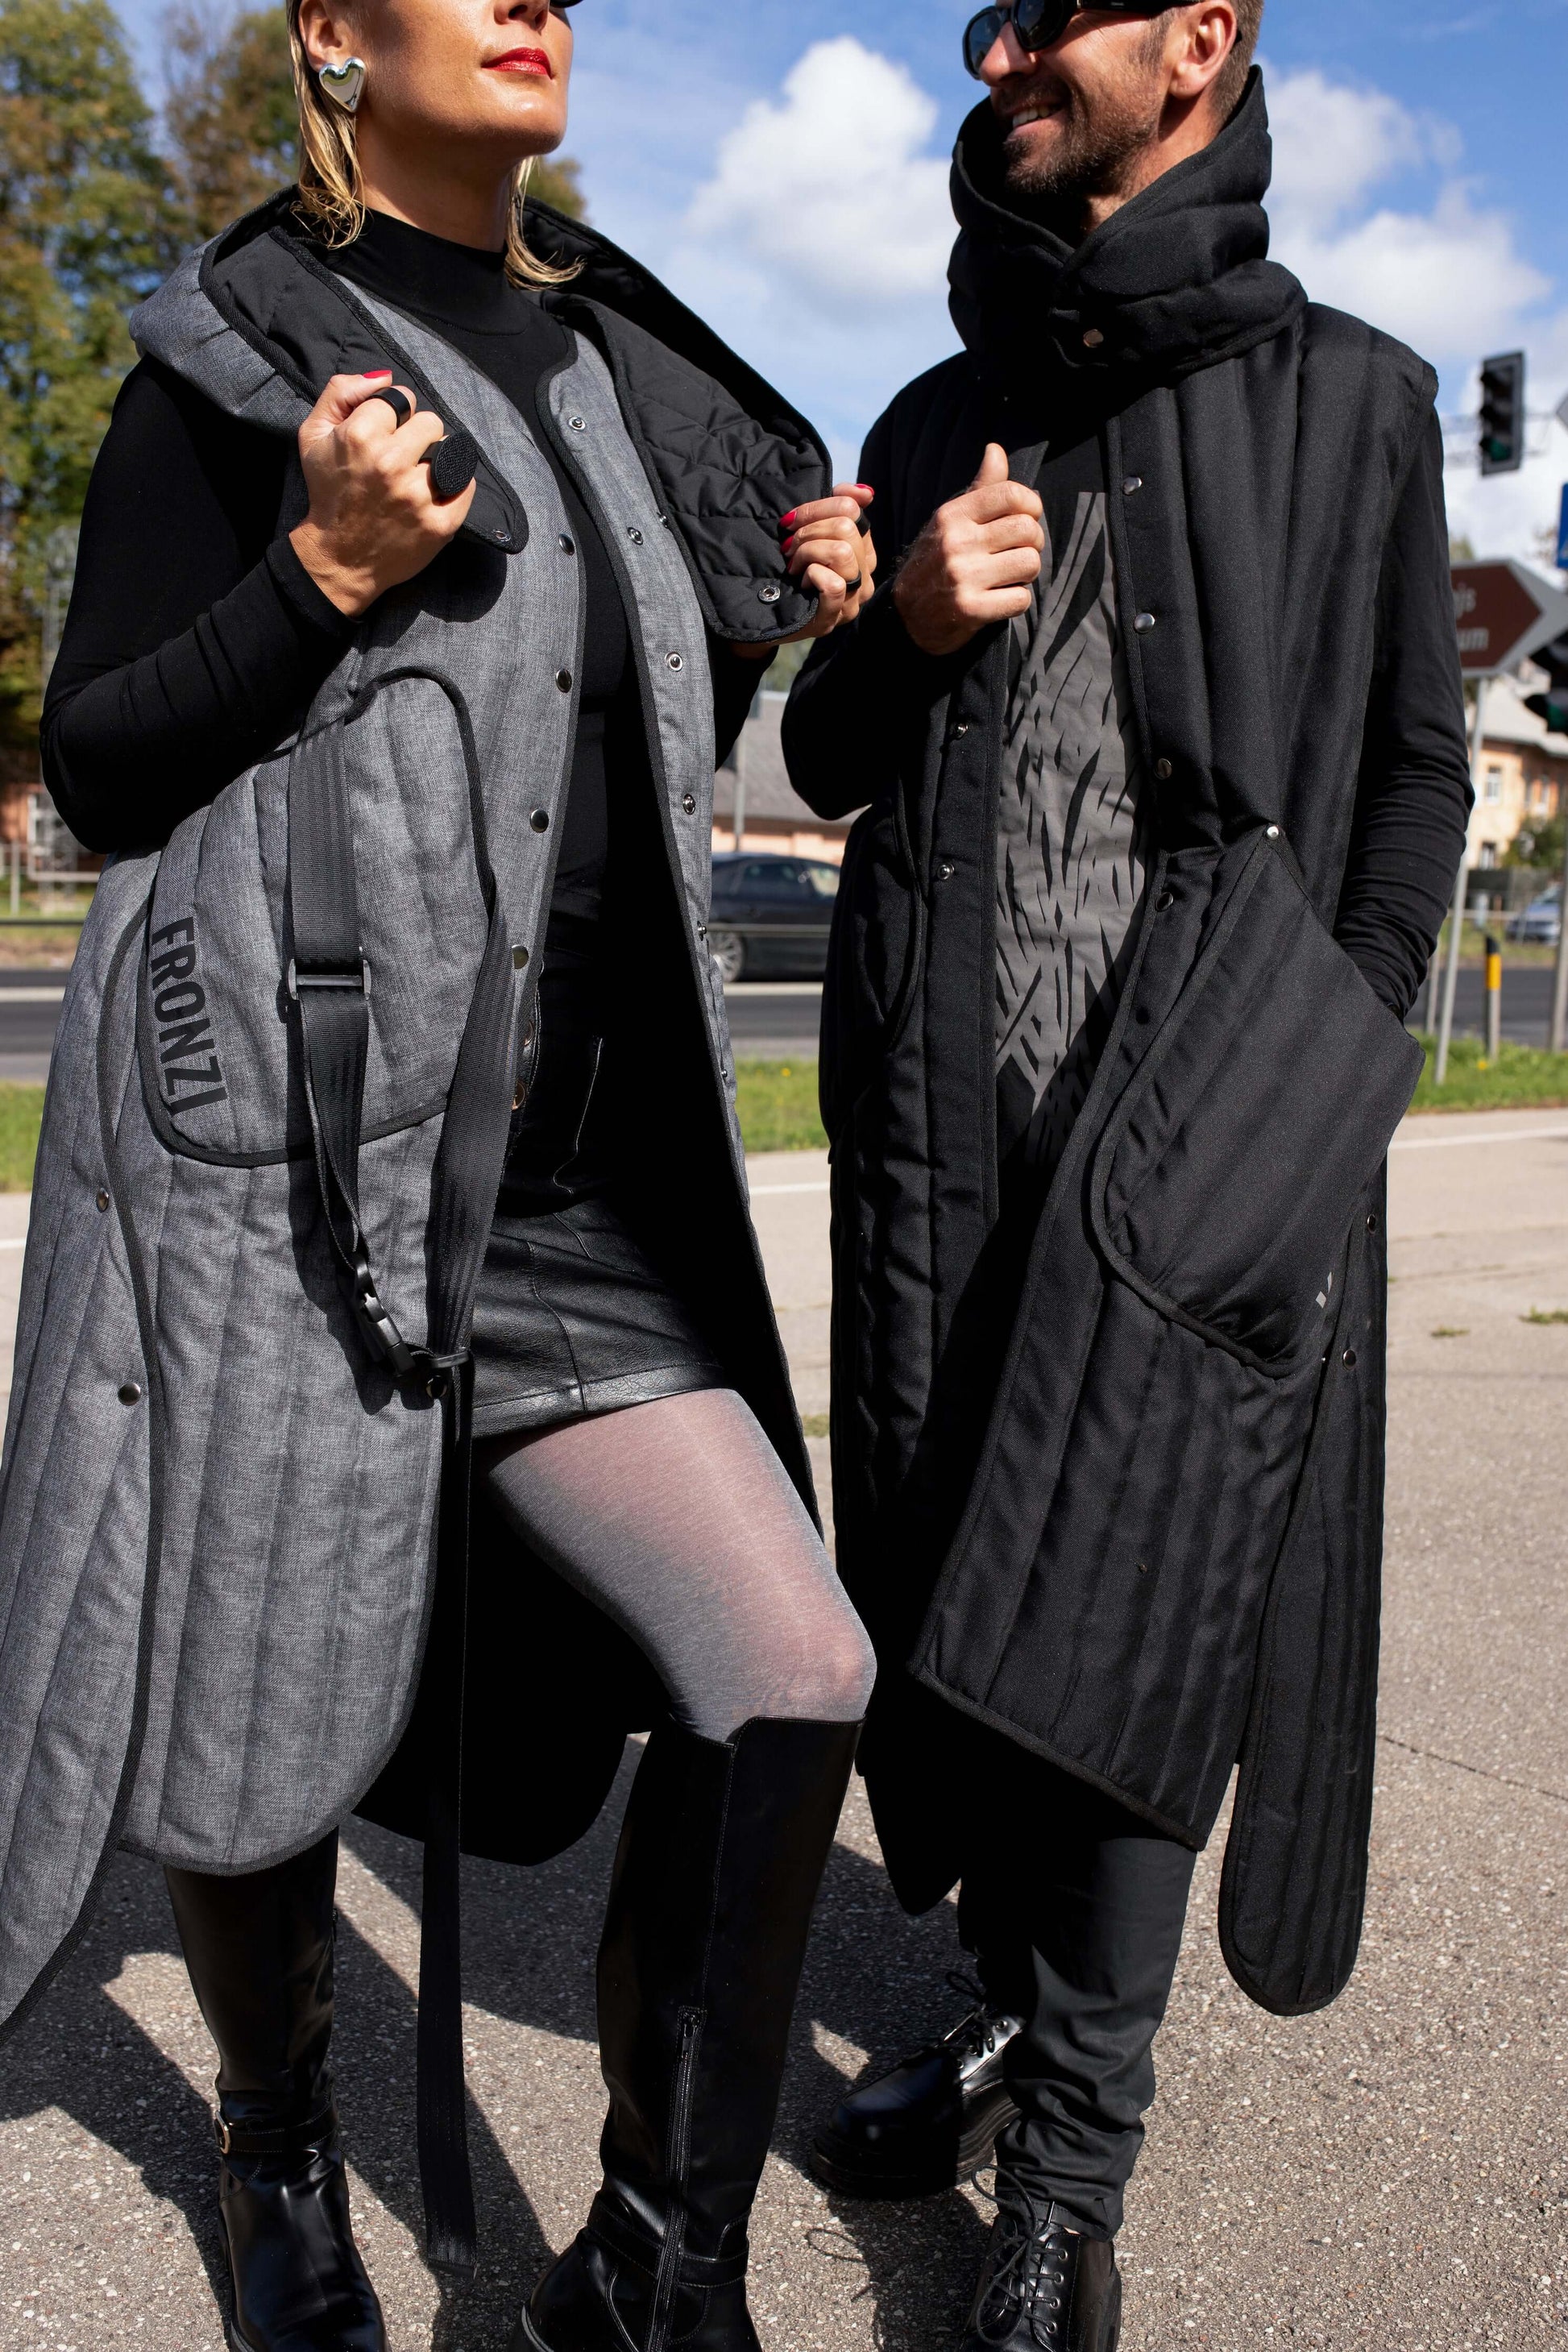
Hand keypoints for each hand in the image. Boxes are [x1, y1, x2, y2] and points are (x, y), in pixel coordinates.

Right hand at [289, 371, 476, 617]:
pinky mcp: (440, 524)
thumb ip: (341, 392)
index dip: (394, 414)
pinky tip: (434, 494)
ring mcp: (418, 496)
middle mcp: (391, 464)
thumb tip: (385, 376)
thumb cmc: (328, 492)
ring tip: (416, 478)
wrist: (339, 558)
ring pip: (450, 453)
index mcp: (361, 437)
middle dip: (418, 435)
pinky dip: (455, 487)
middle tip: (402, 457)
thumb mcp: (313, 434)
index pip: (401, 397)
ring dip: (435, 462)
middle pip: (431, 422)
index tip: (385, 433)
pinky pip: (466, 486)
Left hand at [732, 483, 878, 658]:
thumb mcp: (811, 532)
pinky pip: (834, 585)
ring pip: (843, 553)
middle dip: (808, 531)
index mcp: (863, 551)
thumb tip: (864, 492)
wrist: (763, 612)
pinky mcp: (831, 619)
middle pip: (846, 528)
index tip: (790, 522)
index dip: (816, 508)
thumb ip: (837, 506)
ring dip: (808, 553)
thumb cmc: (788, 569)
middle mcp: (864, 576)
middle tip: (788, 548)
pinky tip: (801, 581)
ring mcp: (851, 601)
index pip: (851, 510)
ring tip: (793, 565)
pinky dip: (812, 575)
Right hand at [891, 444, 1042, 656]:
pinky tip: (1001, 598)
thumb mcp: (950, 521)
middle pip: (1027, 529)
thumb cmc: (936, 561)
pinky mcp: (970, 609)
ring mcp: (963, 577)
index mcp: (952, 515)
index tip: (1027, 518)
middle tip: (1021, 551)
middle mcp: (956, 543)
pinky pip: (1021, 598)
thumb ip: (980, 488)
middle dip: (1034, 542)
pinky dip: (1018, 600)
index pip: (1011, 495)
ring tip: (1011, 575)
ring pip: (1030, 563)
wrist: (907, 615)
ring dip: (1028, 573)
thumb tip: (996, 450)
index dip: (1031, 505)